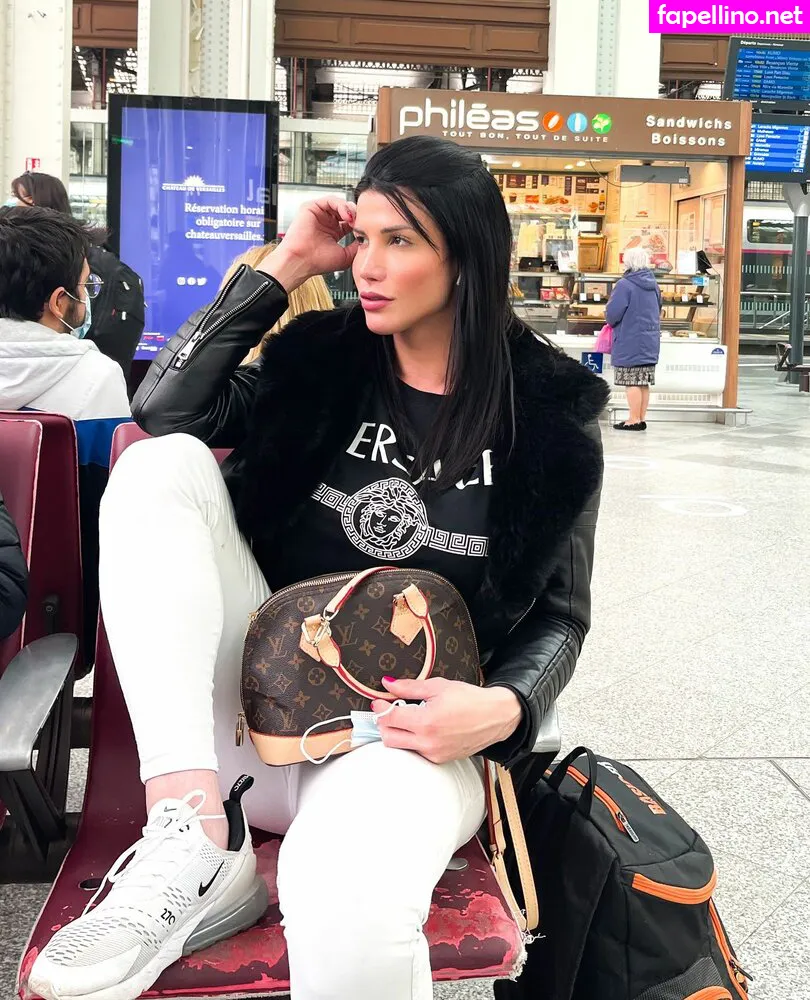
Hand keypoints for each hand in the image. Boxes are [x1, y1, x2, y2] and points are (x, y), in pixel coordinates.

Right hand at [258, 197, 357, 292]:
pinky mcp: (311, 207)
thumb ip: (357, 246)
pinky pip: (330, 200)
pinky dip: (341, 205)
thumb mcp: (346, 256)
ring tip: (353, 219)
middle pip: (346, 210)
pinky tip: (346, 215)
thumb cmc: (317, 262)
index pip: (351, 221)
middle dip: (356, 214)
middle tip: (362, 222)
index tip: (367, 228)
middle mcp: (327, 222)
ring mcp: (319, 214)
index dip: (360, 223)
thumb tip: (369, 239)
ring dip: (350, 209)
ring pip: (340, 203)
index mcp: (334, 233)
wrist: (301, 262)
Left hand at [371, 677, 523, 764]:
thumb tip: (388, 684)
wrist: (495, 717)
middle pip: (388, 737)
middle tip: (388, 711)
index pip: (389, 718)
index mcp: (426, 721)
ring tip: (407, 718)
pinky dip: (412, 740)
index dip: (379, 707)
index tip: (379, 701)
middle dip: (384, 723)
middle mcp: (428, 742)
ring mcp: (434, 754)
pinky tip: (422, 728)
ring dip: (397, 733)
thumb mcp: (438, 686)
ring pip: (401, 747)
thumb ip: (409, 687)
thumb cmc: (470, 699)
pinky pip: (416, 752)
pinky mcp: (440, 760)